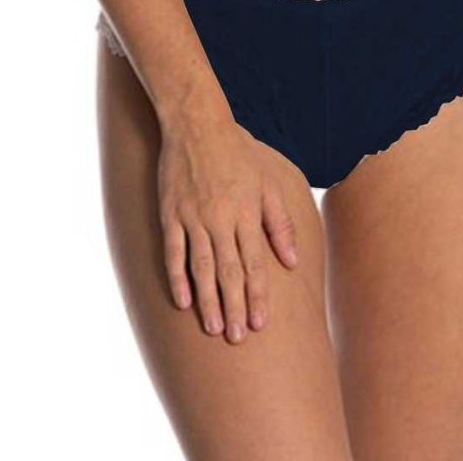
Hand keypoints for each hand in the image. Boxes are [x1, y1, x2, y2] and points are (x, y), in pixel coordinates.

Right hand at [157, 109, 299, 343]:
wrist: (197, 124)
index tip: (262, 323)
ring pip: (202, 266)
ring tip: (215, 328)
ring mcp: (193, 217)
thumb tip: (292, 261)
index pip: (254, 262)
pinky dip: (177, 278)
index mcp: (246, 212)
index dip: (258, 294)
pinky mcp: (171, 213)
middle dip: (236, 306)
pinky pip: (173, 252)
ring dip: (209, 300)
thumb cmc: (237, 154)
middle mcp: (220, 218)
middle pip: (229, 270)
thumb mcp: (266, 183)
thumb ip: (279, 222)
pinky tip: (182, 302)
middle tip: (239, 338)